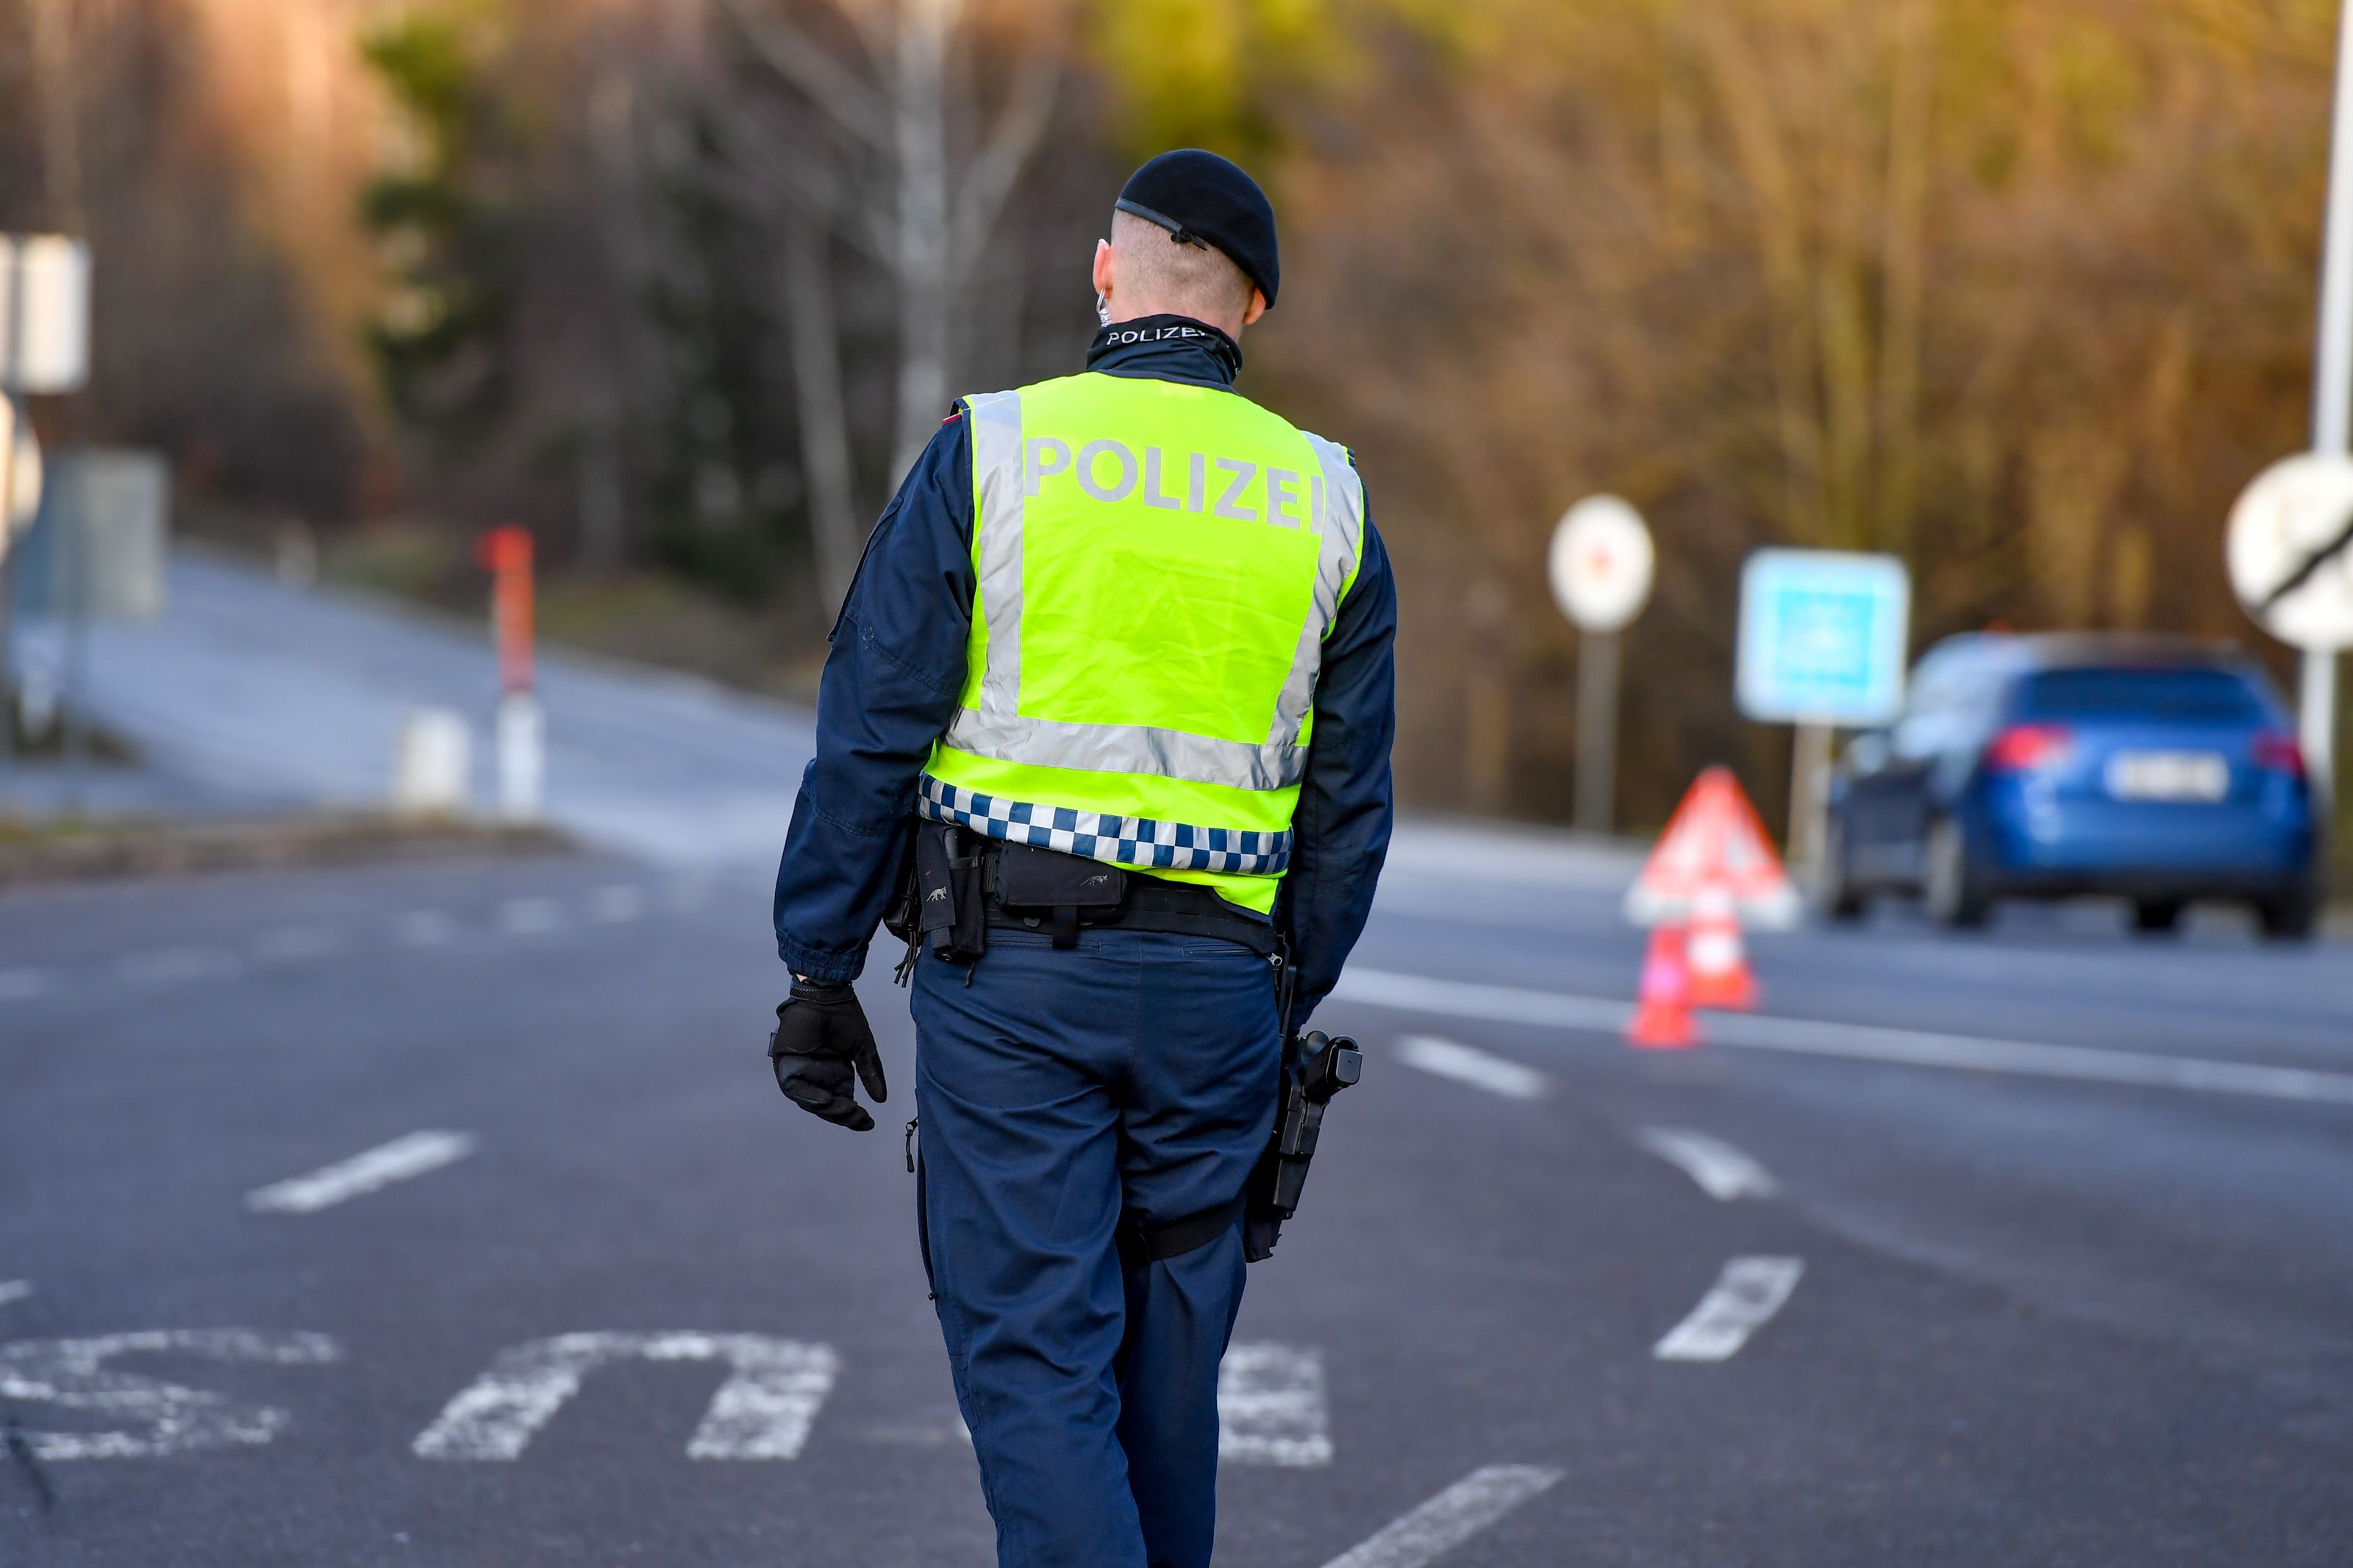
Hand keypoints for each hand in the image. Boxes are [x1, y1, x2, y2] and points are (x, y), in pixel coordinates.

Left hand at [768, 979, 887, 1131]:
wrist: (826, 996)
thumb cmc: (845, 1017)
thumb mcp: (863, 1050)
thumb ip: (870, 1074)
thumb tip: (881, 1099)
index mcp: (835, 1072)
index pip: (842, 1100)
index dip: (854, 1114)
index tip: (869, 1122)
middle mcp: (817, 1074)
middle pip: (827, 1105)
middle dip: (843, 1115)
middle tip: (859, 1117)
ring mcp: (801, 1071)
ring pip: (811, 1101)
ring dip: (829, 1109)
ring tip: (847, 1110)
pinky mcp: (785, 1065)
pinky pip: (794, 1089)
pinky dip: (809, 1097)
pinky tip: (826, 1100)